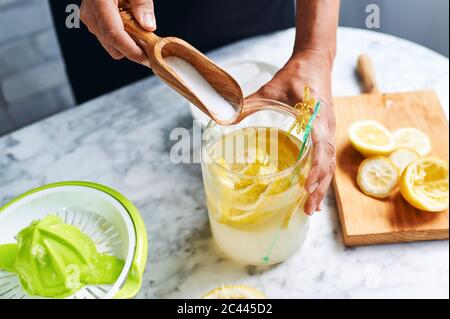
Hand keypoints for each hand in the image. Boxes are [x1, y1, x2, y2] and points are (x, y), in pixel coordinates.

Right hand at [80, 0, 155, 63]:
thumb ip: (142, 4)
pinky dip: (121, 35)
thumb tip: (149, 27)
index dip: (131, 51)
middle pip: (112, 46)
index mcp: (99, 3)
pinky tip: (130, 23)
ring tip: (138, 25)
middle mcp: (90, 14)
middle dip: (131, 48)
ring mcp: (88, 18)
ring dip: (127, 41)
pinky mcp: (91, 19)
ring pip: (110, 44)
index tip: (147, 58)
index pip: (114, 35)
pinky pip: (107, 36)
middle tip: (150, 42)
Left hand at [247, 51, 335, 214]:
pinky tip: (312, 188)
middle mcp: (327, 128)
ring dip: (321, 186)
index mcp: (317, 118)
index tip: (307, 187)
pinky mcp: (325, 132)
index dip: (316, 169)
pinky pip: (326, 157)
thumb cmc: (296, 74)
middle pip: (327, 164)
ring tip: (310, 208)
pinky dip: (320, 175)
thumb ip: (247, 104)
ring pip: (328, 164)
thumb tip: (222, 119)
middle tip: (307, 210)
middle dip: (319, 188)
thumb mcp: (270, 89)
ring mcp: (328, 131)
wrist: (315, 60)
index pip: (321, 149)